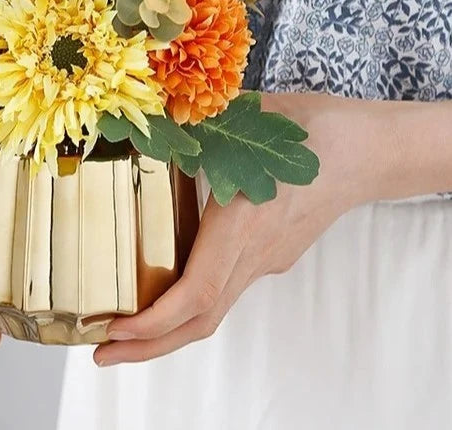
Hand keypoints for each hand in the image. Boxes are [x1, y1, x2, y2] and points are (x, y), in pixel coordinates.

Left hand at [94, 91, 403, 365]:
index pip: (196, 293)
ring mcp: (267, 258)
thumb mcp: (241, 116)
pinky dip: (190, 302)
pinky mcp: (273, 254)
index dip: (154, 321)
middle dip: (149, 345)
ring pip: (214, 308)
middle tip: (102, 352)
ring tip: (125, 331)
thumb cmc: (309, 130)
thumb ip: (191, 125)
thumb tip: (147, 120)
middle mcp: (255, 252)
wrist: (366, 149)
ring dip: (168, 329)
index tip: (115, 330)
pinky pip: (227, 287)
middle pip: (201, 320)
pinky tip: (167, 286)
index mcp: (243, 222)